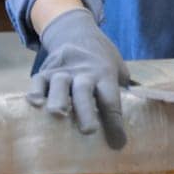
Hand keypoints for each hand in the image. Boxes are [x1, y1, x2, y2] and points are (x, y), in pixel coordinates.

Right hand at [26, 8, 129, 149]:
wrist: (76, 31)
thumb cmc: (101, 58)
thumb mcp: (117, 68)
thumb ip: (122, 88)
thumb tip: (137, 116)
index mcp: (105, 74)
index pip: (111, 99)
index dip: (115, 121)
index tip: (119, 142)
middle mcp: (84, 72)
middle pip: (85, 91)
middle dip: (86, 111)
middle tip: (89, 130)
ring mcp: (63, 71)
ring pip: (59, 85)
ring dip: (59, 100)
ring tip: (60, 115)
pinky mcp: (44, 71)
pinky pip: (38, 82)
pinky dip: (35, 92)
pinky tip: (36, 103)